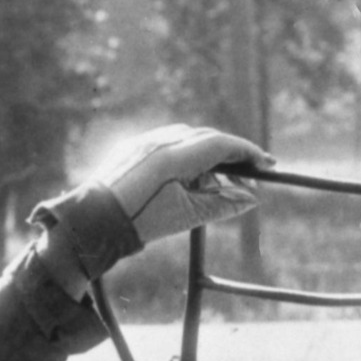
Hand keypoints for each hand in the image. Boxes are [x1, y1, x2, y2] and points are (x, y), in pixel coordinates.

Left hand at [95, 125, 269, 245]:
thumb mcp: (187, 216)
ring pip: (187, 137)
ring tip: (216, 183)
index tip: (266, 164)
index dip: (247, 153)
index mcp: (176, 155)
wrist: (93, 222)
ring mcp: (144, 139)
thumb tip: (251, 200)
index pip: (222, 144)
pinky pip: (166, 141)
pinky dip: (184, 154)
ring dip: (207, 154)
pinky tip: (188, 176)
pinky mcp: (131, 145)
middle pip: (207, 137)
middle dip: (230, 154)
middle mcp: (160, 140)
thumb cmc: (140, 222)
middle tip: (248, 175)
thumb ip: (222, 204)